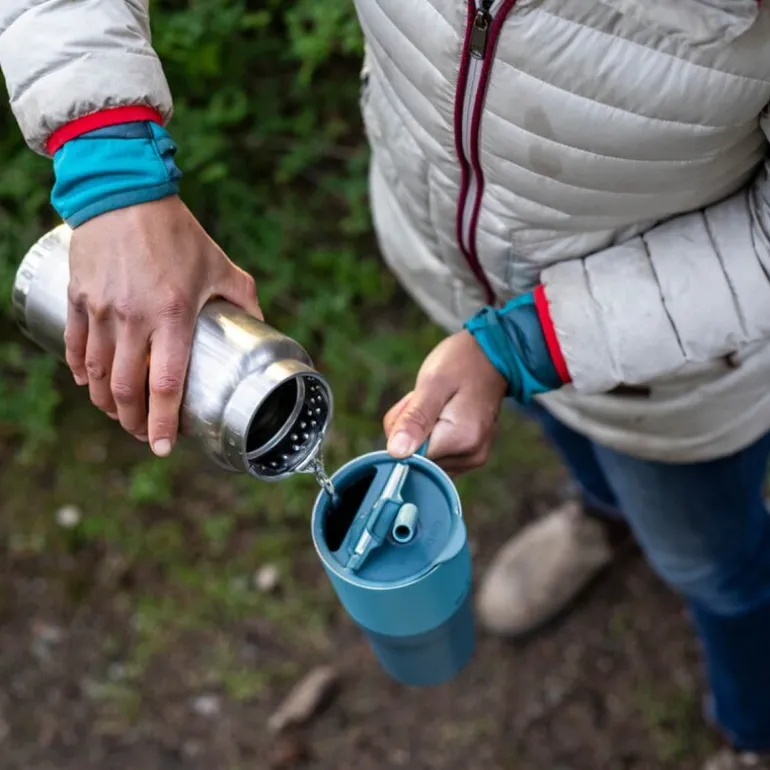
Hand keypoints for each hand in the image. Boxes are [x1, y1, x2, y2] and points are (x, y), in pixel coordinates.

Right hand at [66, 196, 260, 455]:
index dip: (162, 422)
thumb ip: (244, 300)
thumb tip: (260, 328)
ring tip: (120, 415)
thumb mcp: (220, 266)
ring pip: (96, 374)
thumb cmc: (178, 232)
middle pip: (127, 389)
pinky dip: (81, 372)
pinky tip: (90, 386)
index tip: (162, 447)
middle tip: (142, 435)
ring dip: (107, 404)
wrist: (124, 192)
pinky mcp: (78, 298)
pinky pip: (75, 347)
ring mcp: (101, 310)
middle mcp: (134, 318)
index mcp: (174, 315)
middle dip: (133, 421)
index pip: (165, 384)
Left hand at [383, 331, 507, 474]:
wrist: (491, 355)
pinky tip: (440, 413)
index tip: (415, 404)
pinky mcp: (469, 455)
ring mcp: (472, 458)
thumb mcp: (432, 383)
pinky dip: (430, 434)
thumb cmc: (461, 362)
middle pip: (418, 459)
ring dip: (420, 431)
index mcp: (461, 440)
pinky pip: (437, 453)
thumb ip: (414, 419)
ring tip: (435, 404)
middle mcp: (470, 456)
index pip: (411, 456)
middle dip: (411, 430)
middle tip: (424, 400)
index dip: (403, 431)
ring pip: (425, 457)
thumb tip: (396, 453)